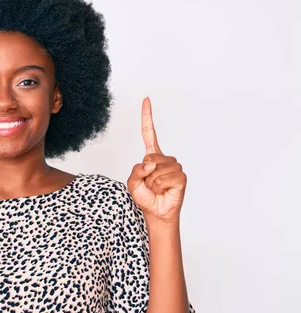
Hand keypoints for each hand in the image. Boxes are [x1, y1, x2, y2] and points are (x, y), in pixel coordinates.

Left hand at [126, 97, 186, 224]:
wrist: (156, 213)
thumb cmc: (145, 197)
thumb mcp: (132, 184)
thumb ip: (135, 171)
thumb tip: (149, 163)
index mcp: (151, 156)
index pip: (149, 133)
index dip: (147, 116)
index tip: (146, 99)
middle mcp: (164, 159)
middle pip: (148, 158)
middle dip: (144, 174)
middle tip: (149, 185)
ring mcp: (174, 166)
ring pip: (156, 169)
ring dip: (152, 182)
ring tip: (157, 189)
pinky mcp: (181, 176)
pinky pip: (164, 177)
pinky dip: (159, 186)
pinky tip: (164, 191)